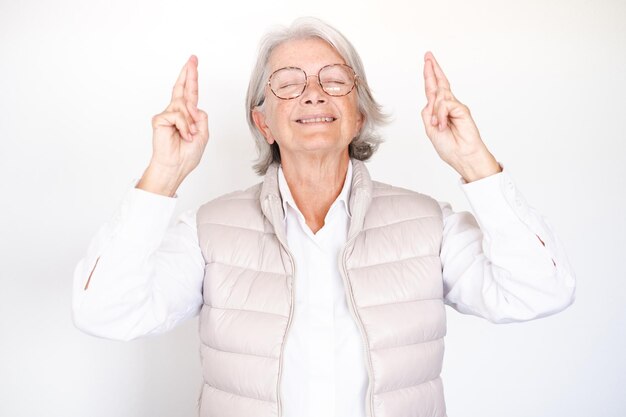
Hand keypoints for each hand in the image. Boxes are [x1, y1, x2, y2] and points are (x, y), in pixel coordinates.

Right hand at [137, 55, 209, 195]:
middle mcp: (177, 112)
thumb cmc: (187, 154)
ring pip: (185, 107)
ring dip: (191, 123)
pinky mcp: (160, 119)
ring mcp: (167, 114)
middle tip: (193, 58)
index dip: (191, 78)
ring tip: (190, 136)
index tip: (193, 62)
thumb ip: (201, 116)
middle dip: (189, 73)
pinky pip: (178, 116)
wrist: (176, 167)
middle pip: (182, 88)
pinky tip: (184, 136)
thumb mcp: (203, 133)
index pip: (190, 93)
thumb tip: (193, 106)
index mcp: (187, 115)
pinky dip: (185, 127)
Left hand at [421, 51, 500, 181]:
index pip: (433, 90)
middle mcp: (447, 106)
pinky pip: (445, 105)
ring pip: (439, 97)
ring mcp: (455, 107)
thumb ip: (429, 113)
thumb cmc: (449, 147)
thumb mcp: (431, 129)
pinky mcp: (462, 109)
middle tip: (428, 55)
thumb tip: (432, 100)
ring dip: (436, 113)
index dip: (430, 76)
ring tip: (439, 126)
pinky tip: (444, 125)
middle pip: (439, 84)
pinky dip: (441, 115)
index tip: (427, 62)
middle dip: (432, 69)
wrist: (463, 157)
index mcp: (439, 111)